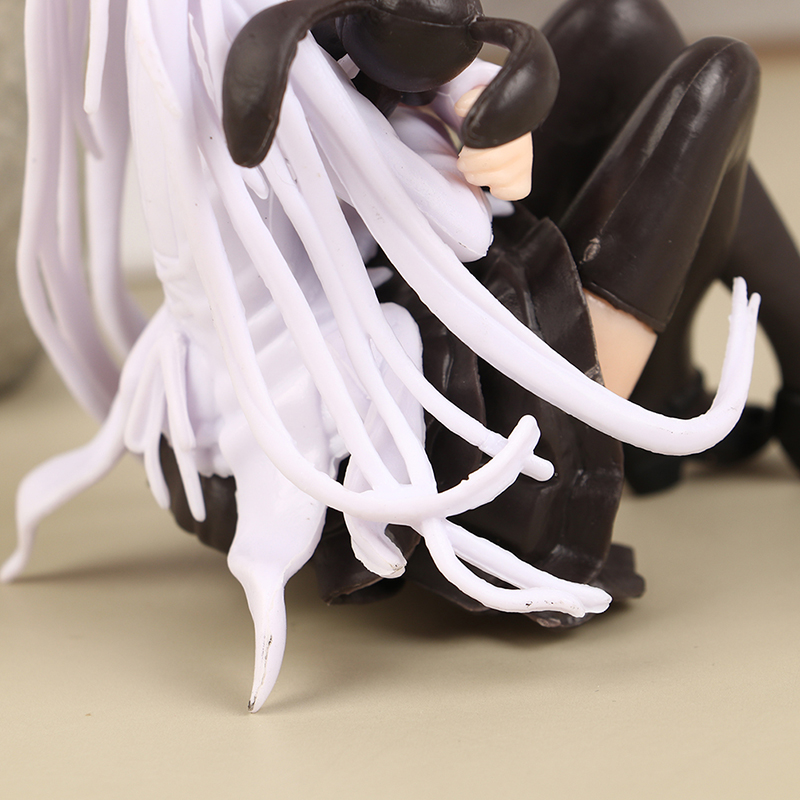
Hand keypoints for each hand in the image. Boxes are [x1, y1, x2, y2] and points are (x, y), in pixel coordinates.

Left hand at [454, 87, 532, 201]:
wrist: (503, 131)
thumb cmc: (490, 121)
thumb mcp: (481, 104)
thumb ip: (471, 100)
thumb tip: (461, 107)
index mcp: (514, 128)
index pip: (494, 150)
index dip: (474, 155)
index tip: (465, 150)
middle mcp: (524, 147)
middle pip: (496, 167)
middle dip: (472, 166)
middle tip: (464, 162)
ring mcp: (525, 166)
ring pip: (501, 181)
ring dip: (480, 178)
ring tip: (474, 170)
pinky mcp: (523, 183)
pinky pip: (512, 192)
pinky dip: (498, 190)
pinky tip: (491, 180)